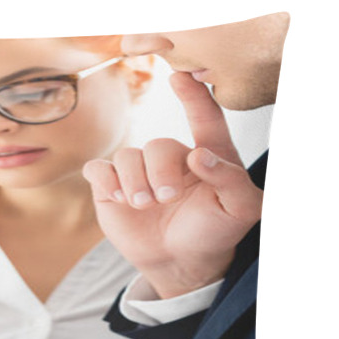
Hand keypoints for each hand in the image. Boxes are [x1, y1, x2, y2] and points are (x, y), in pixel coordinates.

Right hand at [83, 72, 262, 298]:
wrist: (180, 262)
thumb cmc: (214, 232)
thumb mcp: (241, 210)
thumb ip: (231, 179)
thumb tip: (200, 156)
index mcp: (207, 154)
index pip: (203, 116)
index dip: (193, 94)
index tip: (182, 76)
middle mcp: (170, 158)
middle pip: (157, 145)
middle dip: (159, 172)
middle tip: (165, 198)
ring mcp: (138, 172)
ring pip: (126, 156)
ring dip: (133, 183)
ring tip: (144, 205)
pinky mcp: (111, 188)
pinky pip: (98, 170)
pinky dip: (105, 181)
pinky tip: (118, 199)